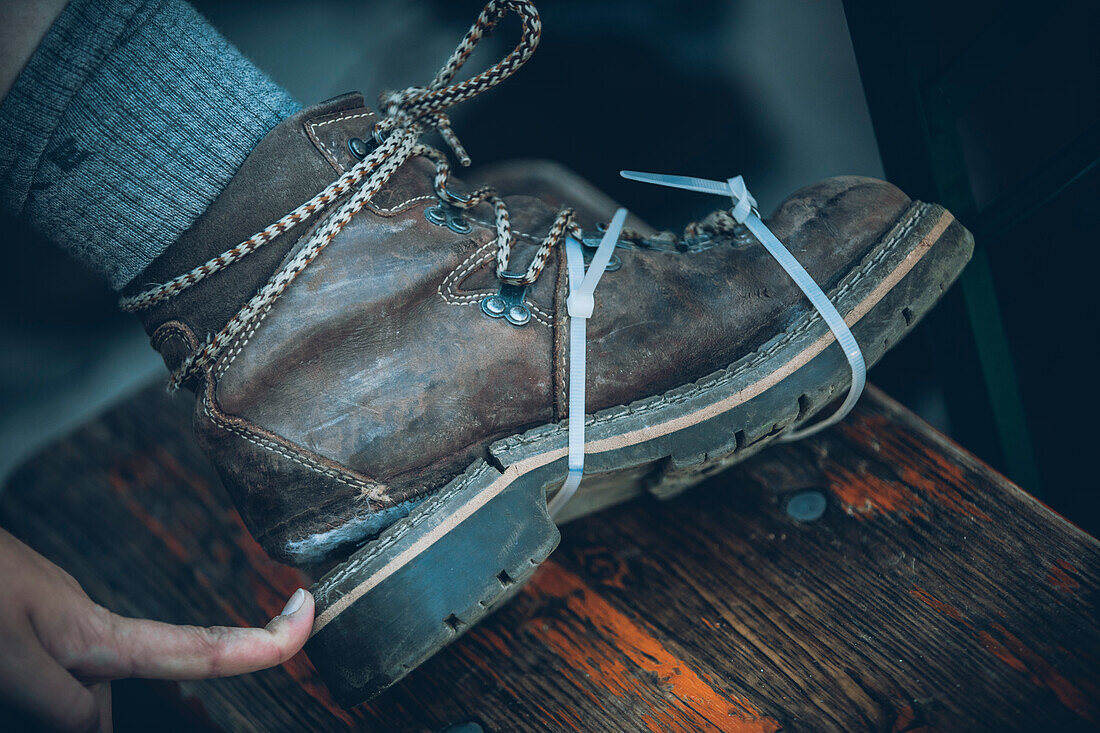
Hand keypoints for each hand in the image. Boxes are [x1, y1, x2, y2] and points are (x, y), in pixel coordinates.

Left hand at [0, 528, 313, 730]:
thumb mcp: (9, 652)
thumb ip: (61, 696)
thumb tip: (96, 725)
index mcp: (92, 636)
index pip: (195, 647)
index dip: (258, 642)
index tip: (308, 618)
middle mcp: (80, 629)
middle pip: (102, 702)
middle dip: (82, 720)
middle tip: (44, 707)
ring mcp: (45, 621)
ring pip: (60, 694)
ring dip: (45, 705)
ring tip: (12, 669)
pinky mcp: (19, 617)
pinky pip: (36, 671)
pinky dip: (25, 685)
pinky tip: (8, 665)